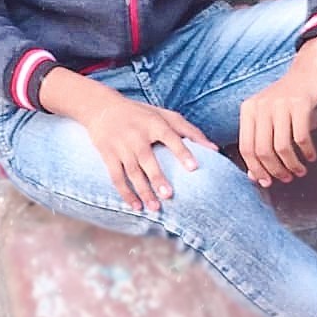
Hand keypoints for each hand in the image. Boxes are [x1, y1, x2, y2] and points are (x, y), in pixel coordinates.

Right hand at [81, 92, 217, 211]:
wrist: (102, 108)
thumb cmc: (141, 114)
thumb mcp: (164, 115)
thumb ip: (189, 131)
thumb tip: (215, 149)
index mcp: (153, 123)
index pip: (170, 136)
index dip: (182, 151)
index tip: (193, 168)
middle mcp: (136, 134)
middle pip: (147, 158)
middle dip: (157, 177)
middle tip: (169, 195)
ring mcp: (120, 145)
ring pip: (132, 172)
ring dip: (143, 191)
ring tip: (155, 208)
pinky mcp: (107, 155)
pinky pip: (116, 177)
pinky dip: (125, 193)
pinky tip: (136, 206)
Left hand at [238, 36, 316, 187]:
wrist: (310, 69)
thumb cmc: (288, 98)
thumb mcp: (268, 115)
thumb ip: (259, 141)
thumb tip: (255, 176)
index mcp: (248, 110)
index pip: (246, 148)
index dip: (256, 169)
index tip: (267, 182)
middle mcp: (261, 106)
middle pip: (262, 150)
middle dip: (274, 170)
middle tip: (286, 178)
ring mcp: (280, 104)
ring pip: (281, 147)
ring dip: (292, 165)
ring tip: (300, 171)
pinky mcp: (300, 104)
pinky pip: (301, 136)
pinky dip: (307, 151)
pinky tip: (311, 156)